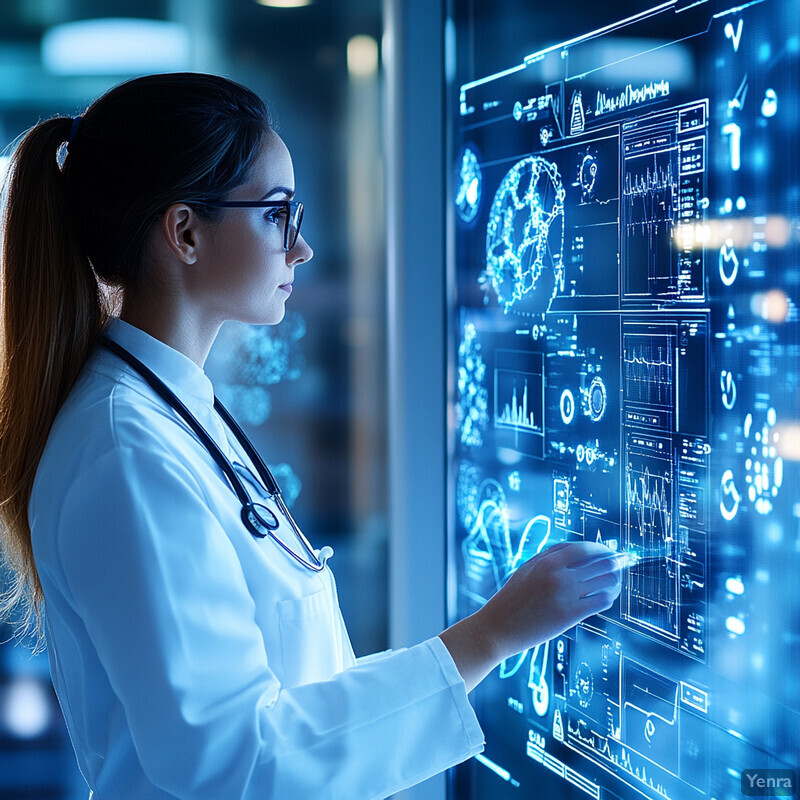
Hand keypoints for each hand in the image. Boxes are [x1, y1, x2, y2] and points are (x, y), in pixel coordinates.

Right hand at [439, 541, 620, 691]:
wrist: (498, 628)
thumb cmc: (512, 598)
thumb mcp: (527, 569)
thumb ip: (550, 557)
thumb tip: (578, 550)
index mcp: (546, 561)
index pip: (584, 548)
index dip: (601, 549)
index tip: (609, 552)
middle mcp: (558, 576)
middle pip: (600, 563)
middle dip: (614, 564)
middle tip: (619, 567)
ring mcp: (565, 596)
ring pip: (606, 582)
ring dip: (614, 581)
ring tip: (614, 583)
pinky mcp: (570, 616)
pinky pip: (601, 602)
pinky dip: (609, 597)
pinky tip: (606, 598)